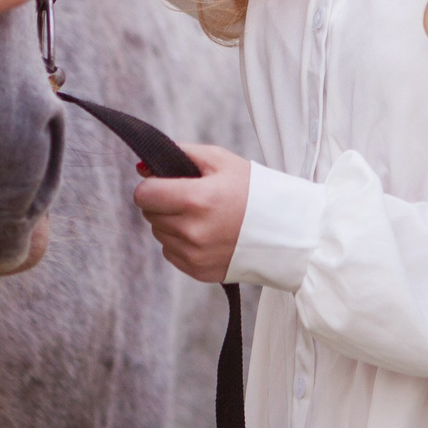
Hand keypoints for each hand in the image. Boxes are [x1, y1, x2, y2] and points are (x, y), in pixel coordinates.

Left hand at [132, 143, 249, 283]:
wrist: (285, 231)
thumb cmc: (253, 190)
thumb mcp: (220, 160)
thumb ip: (179, 155)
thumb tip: (141, 167)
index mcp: (196, 200)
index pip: (144, 195)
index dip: (152, 186)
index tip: (165, 184)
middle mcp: (193, 231)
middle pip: (149, 214)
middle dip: (163, 204)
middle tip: (190, 199)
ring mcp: (195, 255)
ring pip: (159, 234)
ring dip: (171, 223)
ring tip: (202, 216)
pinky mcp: (199, 272)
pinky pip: (171, 253)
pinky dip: (181, 242)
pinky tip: (205, 234)